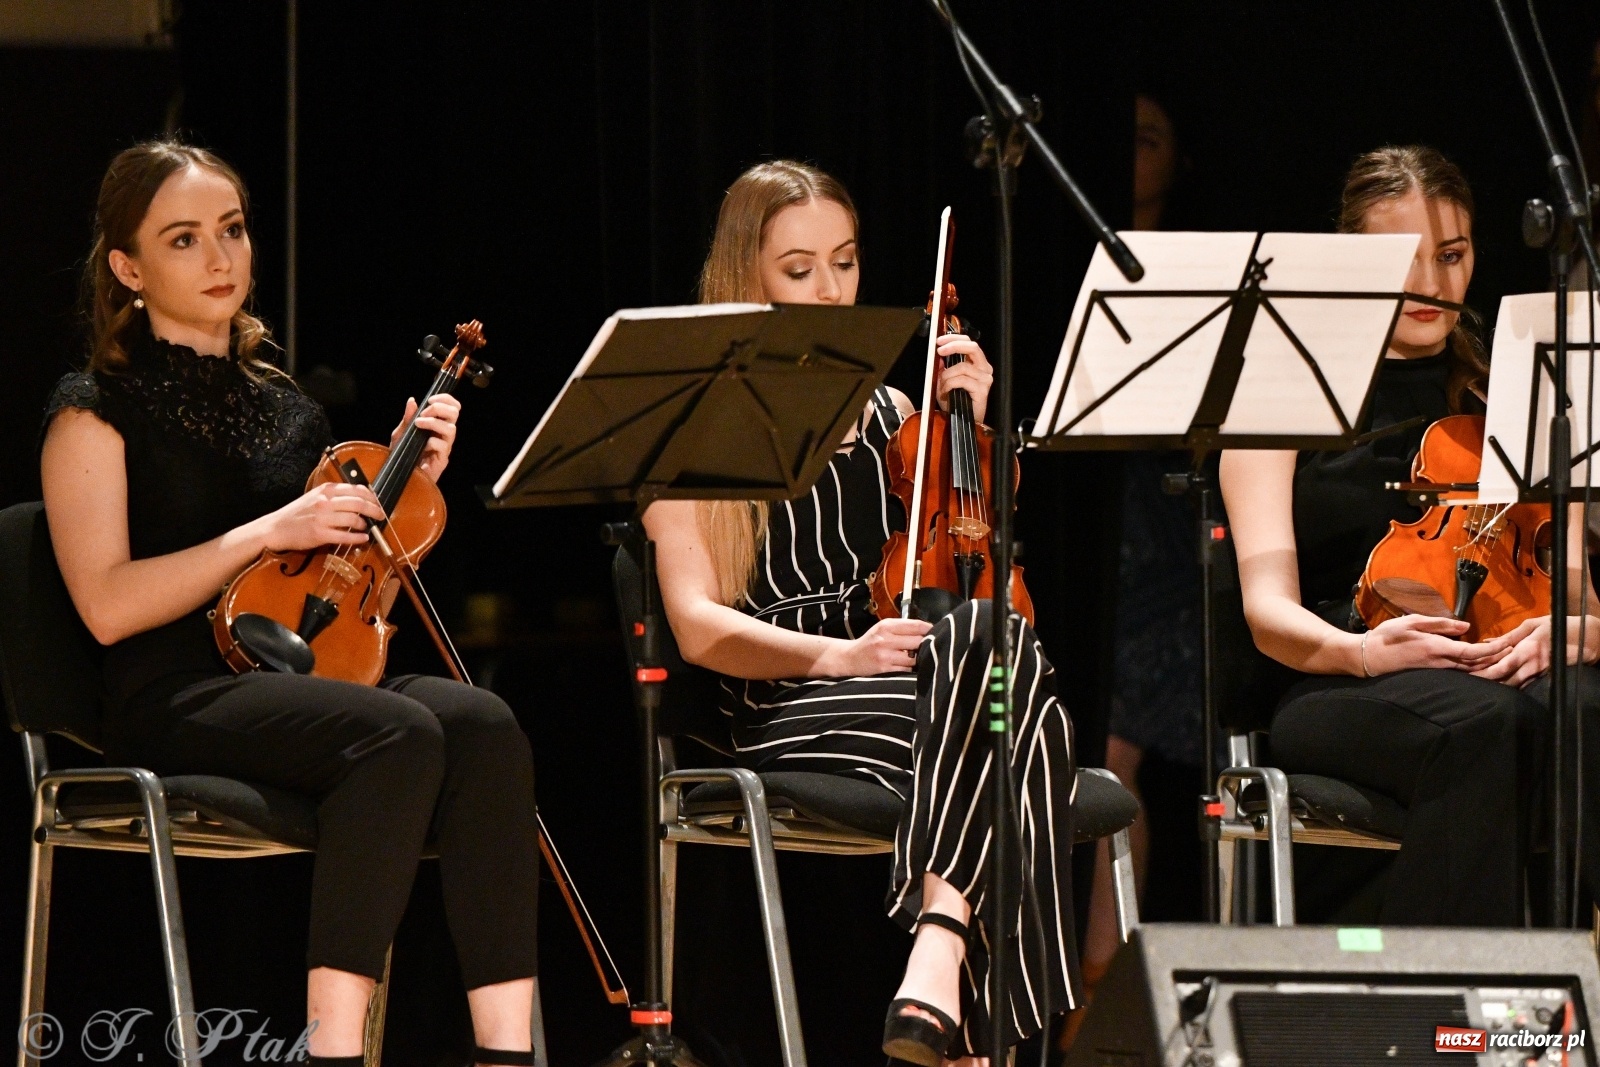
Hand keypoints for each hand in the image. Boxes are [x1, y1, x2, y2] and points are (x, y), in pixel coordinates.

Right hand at [260, 482, 385, 551]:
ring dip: (365, 524)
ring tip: (367, 527)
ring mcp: (322, 518)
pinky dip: (357, 538)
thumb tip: (359, 498)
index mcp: (325, 490)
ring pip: (353, 519)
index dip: (371, 496)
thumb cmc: (298, 513)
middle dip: (374, 510)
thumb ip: (335, 496)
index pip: (356, 489)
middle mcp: (325, 502)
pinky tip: (363, 538)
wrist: (276, 528)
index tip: (377, 502)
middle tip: (380, 515)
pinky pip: (345, 536)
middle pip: (358, 503)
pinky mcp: (320, 534)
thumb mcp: (315, 496)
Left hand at [391, 393, 460, 481]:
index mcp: (437, 426)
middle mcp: (444, 435)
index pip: (451, 407)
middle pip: (455, 414)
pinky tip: (422, 445)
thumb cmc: (402, 455)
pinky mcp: (442, 460)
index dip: (445, 399)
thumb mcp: (401, 433)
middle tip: (424, 412)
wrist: (399, 476)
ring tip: (418, 424)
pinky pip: (443, 446)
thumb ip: (407, 418)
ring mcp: (444, 447)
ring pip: (451, 429)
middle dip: (439, 408)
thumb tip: (412, 401)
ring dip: (434, 423)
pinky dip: (432, 442)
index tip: (430, 399)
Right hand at [817, 617, 932, 676]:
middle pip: (918, 641)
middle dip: (925, 644)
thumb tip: (928, 630)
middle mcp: (885, 638)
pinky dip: (908, 668)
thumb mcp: (883, 628)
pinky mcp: (884, 668)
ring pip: (914, 657)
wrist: (850, 658)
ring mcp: (885, 655)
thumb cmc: (870, 642)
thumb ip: (902, 628)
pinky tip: (904, 665)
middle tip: (926, 646)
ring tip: (913, 657)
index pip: (916, 625)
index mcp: (887, 625)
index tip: (936, 632)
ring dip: (917, 658)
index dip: (929, 629)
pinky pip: (906, 669)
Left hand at [933, 335, 993, 424]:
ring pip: (963, 366)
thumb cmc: (954, 401)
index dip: (954, 338)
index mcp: (977, 364)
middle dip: (954, 346)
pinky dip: (949, 384)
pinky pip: (962, 380)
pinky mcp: (982, 390)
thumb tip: (939, 356)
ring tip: (941, 385)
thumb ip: (943, 367)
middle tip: (939, 350)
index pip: (969, 343)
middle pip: (973, 347)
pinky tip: (945, 392)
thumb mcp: (944, 380)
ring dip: (947, 374)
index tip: (939, 341)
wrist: (960, 421)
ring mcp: (985, 380)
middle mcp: (984, 369)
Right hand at [1359, 614, 1511, 674]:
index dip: (1493, 650)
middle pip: (1476, 665)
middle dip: (1497, 659)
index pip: (1472, 652)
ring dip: (1488, 666)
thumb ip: (1440, 624)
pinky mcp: (1432, 673)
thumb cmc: (1387, 636)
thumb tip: (1466, 627)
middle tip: (1515, 650)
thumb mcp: (1412, 622)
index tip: (1508, 644)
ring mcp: (1436, 670)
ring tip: (1504, 658)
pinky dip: (1474, 669)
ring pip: (1469, 672)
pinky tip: (1482, 665)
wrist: (1367, 657)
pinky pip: (1459, 673)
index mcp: (1436, 648)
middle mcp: (1439, 663)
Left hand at [1469, 615, 1599, 687]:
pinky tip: (1497, 684)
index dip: (1482, 673)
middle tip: (1466, 682)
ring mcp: (1538, 674)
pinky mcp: (1543, 678)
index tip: (1466, 674)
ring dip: (1496, 685)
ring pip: (1512, 685)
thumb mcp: (1533, 625)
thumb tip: (1488, 642)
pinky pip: (1523, 685)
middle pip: (1503, 681)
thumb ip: (1509, 636)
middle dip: (1485, 682)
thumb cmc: (1558, 627)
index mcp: (1527, 650)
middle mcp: (1531, 665)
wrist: (1589, 639)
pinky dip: (1509, 685)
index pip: (1500, 667)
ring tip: (1477, 684)